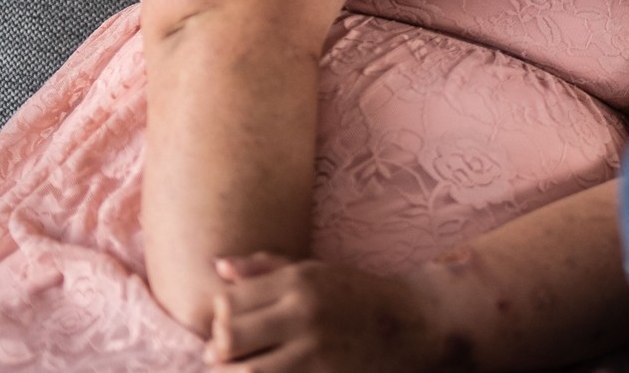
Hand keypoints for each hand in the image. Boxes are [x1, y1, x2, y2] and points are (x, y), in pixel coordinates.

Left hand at [207, 253, 447, 372]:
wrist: (411, 322)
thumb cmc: (355, 294)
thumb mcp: (314, 270)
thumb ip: (264, 268)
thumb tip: (218, 266)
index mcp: (298, 280)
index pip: (228, 301)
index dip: (217, 318)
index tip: (228, 325)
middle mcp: (304, 312)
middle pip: (229, 337)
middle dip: (219, 350)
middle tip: (225, 355)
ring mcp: (316, 349)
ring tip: (240, 371)